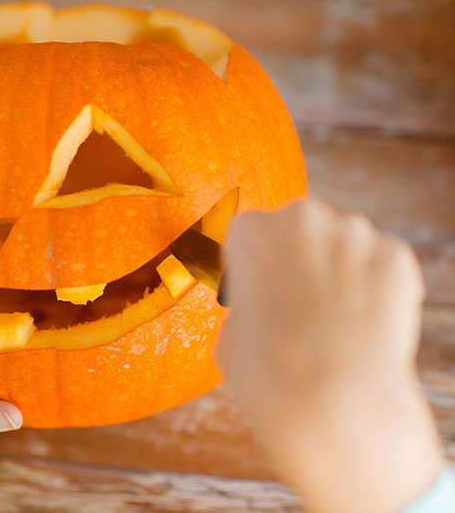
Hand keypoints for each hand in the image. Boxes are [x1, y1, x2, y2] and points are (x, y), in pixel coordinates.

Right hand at [217, 200, 442, 512]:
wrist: (334, 407)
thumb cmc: (270, 376)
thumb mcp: (230, 334)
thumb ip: (247, 302)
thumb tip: (263, 304)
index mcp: (252, 233)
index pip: (249, 232)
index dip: (255, 263)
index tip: (261, 286)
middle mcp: (303, 220)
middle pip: (299, 228)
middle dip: (299, 258)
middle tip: (298, 304)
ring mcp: (355, 235)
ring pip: (343, 244)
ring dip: (338, 269)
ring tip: (333, 320)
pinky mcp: (397, 259)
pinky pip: (381, 264)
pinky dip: (375, 287)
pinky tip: (362, 323)